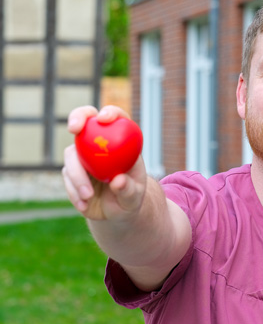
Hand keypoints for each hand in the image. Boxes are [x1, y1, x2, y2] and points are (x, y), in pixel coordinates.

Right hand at [62, 105, 146, 221]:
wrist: (115, 211)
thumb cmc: (129, 197)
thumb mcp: (134, 196)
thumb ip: (128, 189)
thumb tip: (118, 181)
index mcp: (121, 141)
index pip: (117, 118)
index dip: (110, 113)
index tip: (104, 119)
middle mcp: (99, 143)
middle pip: (85, 121)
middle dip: (77, 117)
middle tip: (74, 128)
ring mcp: (83, 156)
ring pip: (71, 155)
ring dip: (77, 175)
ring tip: (88, 196)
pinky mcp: (71, 170)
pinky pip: (67, 177)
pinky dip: (74, 191)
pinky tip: (84, 204)